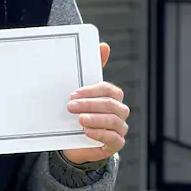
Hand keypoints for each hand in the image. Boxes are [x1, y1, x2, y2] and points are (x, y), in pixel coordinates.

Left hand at [62, 42, 128, 164]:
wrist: (72, 141)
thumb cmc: (78, 113)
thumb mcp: (81, 93)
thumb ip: (92, 70)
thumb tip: (104, 46)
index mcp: (113, 97)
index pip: (108, 90)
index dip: (91, 91)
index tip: (73, 93)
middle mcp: (119, 111)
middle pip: (111, 105)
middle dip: (90, 104)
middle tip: (71, 106)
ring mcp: (119, 128)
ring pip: (113, 121)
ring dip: (95, 119)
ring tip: (80, 120)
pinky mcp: (115, 144)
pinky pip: (114, 139)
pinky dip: (100, 134)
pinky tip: (86, 132)